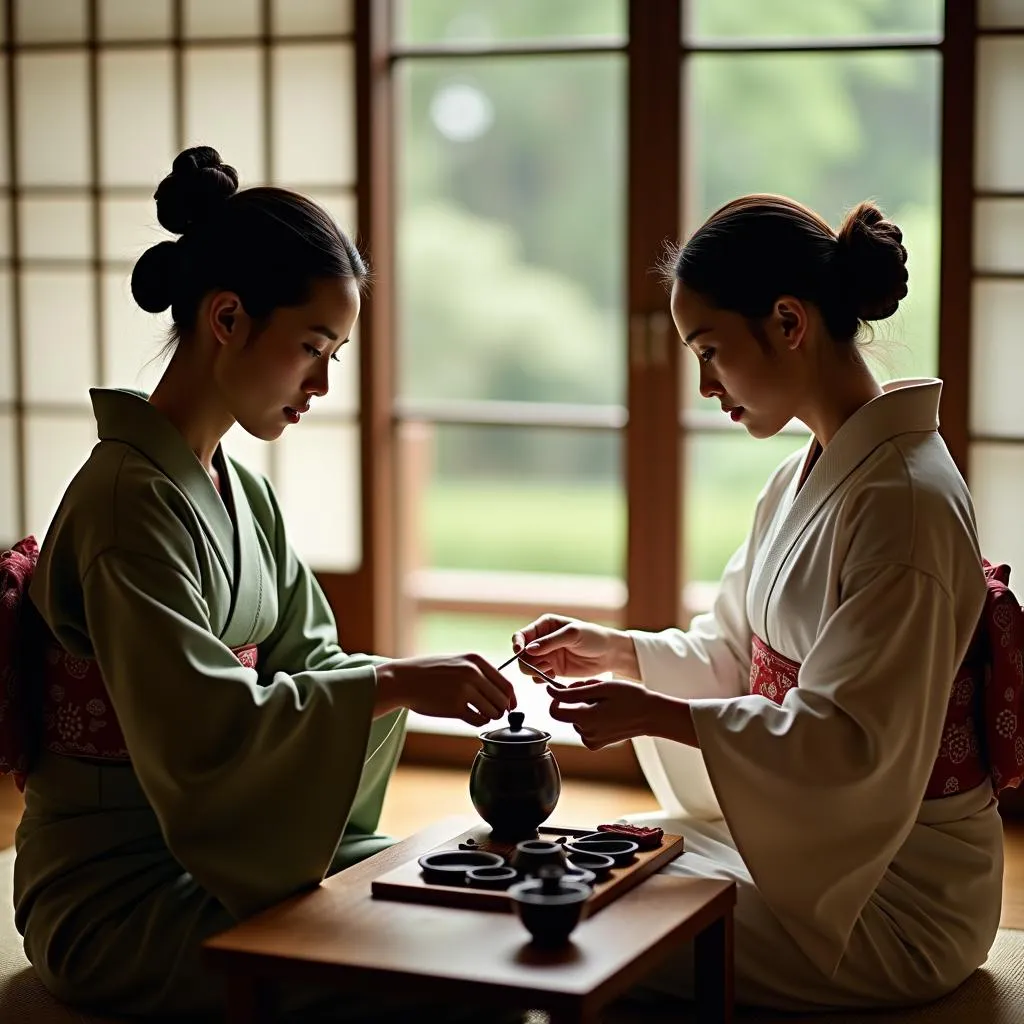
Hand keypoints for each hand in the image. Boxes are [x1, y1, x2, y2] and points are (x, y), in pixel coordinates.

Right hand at [375, 653, 515, 726]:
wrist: (404, 679)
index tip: (511, 707)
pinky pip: (479, 720)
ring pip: (493, 712)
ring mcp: (464, 690)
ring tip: (478, 713)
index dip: (511, 699)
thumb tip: (504, 694)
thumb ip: (480, 673)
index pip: (506, 684)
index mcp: (476, 660)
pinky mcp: (454, 707)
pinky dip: (479, 722)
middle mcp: (473, 673)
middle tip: (492, 712)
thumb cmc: (431, 672)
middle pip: (502, 700)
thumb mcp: (458, 661)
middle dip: (500, 710)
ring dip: (489, 716)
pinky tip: (470, 716)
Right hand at [511, 614, 637, 679]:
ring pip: (527, 666)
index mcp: (545, 626)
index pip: (522, 635)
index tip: (519, 652)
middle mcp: (542, 641)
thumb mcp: (572, 634)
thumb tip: (529, 650)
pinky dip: (541, 679)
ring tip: (549, 670)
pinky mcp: (553, 670)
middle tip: (542, 666)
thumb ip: (550, 642)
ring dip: (534, 671)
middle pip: (521, 653)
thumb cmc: (593, 637)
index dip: (517, 644)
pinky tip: (554, 676)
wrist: (609, 654)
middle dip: (527, 661)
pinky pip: (537, 677)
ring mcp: (547, 656)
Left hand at [546, 679, 656, 749]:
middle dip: (578, 699)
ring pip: (578, 719)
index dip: (556, 698)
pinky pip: (586, 728)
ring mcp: (593, 741)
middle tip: (597, 690)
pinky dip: (592, 718)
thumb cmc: (630, 698)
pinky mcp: (598, 744)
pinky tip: (607, 713)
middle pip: (569, 713)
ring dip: (586, 707)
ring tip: (606, 700)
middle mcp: (587, 733)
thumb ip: (573, 692)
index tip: (565, 690)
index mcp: (586, 719)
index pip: (555, 711)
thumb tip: (550, 692)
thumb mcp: (601, 688)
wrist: (651, 715)